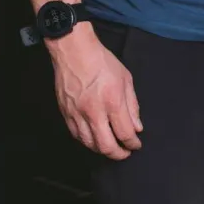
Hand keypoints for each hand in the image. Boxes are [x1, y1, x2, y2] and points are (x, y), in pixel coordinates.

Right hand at [48, 23, 141, 158]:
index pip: (125, 133)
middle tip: (125, 152)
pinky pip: (76, 135)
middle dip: (118, 154)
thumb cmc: (101, 61)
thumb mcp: (126, 79)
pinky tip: (94, 139)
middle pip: (106, 145)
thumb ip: (132, 106)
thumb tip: (137, 127)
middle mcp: (94, 111)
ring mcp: (77, 113)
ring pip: (90, 144)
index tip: (136, 144)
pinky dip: (87, 141)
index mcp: (112, 102)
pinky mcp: (66, 112)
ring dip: (102, 150)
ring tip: (110, 147)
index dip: (133, 143)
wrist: (73, 50)